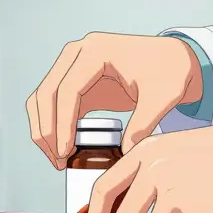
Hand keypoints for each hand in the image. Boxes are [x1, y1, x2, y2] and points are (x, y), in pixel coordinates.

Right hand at [26, 32, 201, 168]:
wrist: (171, 60)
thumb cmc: (168, 72)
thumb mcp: (162, 98)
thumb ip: (143, 124)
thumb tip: (124, 153)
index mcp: (97, 50)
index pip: (68, 89)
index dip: (63, 123)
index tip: (65, 151)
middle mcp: (77, 53)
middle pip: (46, 93)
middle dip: (47, 131)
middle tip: (58, 161)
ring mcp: (71, 65)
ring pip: (42, 99)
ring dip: (43, 130)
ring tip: (58, 160)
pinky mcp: (73, 80)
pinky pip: (51, 104)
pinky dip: (51, 126)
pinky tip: (62, 149)